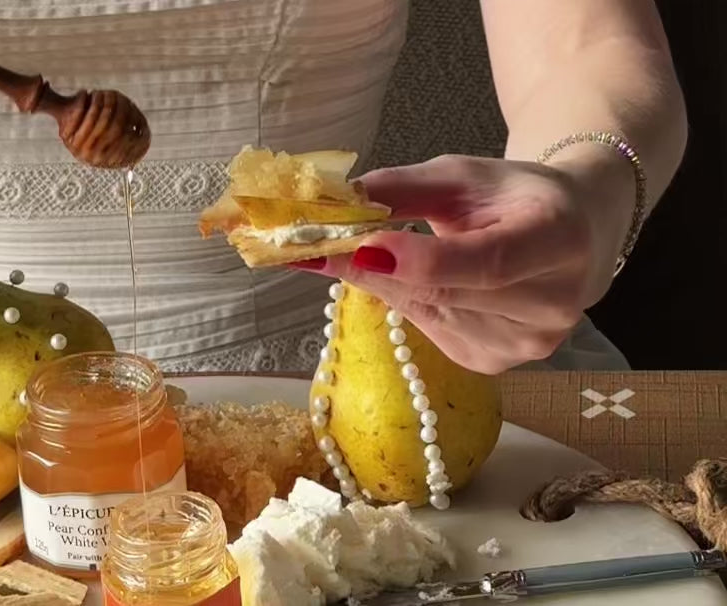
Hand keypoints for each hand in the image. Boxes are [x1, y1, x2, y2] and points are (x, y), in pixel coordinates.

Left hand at [290, 153, 633, 374]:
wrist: (571, 234)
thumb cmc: (513, 197)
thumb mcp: (462, 176)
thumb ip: (400, 190)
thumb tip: (333, 205)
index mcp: (559, 239)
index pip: (488, 263)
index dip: (421, 260)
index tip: (360, 246)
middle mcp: (552, 302)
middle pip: (445, 294)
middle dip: (372, 268)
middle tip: (309, 245)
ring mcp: (526, 343)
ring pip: (427, 314)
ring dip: (381, 283)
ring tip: (361, 251)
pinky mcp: (496, 363)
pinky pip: (429, 330)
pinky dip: (403, 301)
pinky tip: (409, 279)